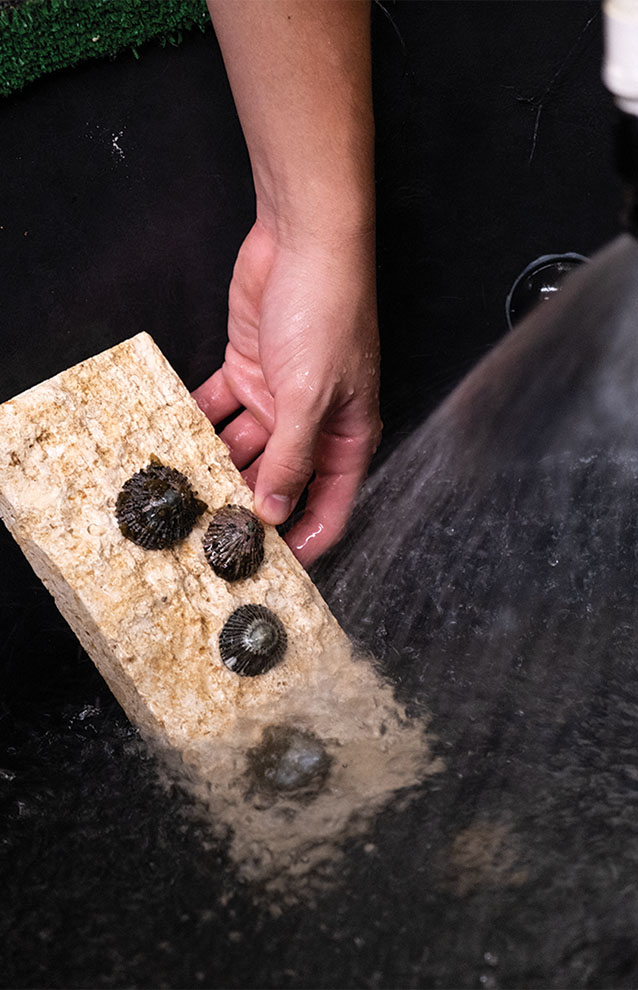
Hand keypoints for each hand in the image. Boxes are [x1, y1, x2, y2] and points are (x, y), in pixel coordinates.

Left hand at [193, 218, 380, 567]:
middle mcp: (313, 422)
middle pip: (282, 480)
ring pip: (246, 449)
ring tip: (186, 492)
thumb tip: (275, 511)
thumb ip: (292, 457)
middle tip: (214, 532)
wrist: (301, 241)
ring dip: (220, 466)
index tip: (275, 567)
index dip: (307, 538)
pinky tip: (174, 440)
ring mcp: (279, 398)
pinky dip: (199, 422)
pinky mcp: (247, 372)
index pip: (330, 502)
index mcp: (346, 434)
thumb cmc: (327, 312)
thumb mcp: (311, 395)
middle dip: (252, 505)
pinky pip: (219, 408)